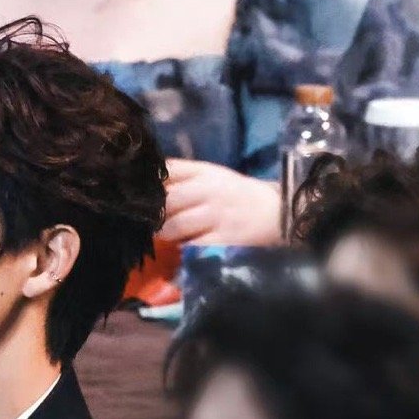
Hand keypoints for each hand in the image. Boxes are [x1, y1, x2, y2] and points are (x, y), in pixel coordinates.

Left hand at [158, 160, 281, 245]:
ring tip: (163, 236)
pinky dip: (182, 248)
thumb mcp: (214, 177)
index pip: (168, 170)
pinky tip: (181, 248)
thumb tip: (147, 186)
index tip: (139, 193)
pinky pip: (191, 246)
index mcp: (204, 171)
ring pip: (174, 226)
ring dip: (163, 234)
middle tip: (146, 222)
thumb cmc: (239, 195)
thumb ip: (183, 178)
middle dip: (151, 213)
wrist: (279, 213)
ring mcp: (215, 215)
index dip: (149, 182)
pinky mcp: (222, 239)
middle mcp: (208, 190)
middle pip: (166, 200)